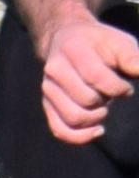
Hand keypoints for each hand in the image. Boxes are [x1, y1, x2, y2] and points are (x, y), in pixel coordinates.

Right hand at [42, 4, 138, 148]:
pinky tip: (98, 130)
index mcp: (72, 50)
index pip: (95, 77)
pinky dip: (80, 137)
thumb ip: (132, 58)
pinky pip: (60, 130)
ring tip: (104, 108)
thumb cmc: (99, 44)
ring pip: (74, 118)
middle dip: (107, 101)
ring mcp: (48, 89)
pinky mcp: (47, 105)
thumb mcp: (119, 42)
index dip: (117, 88)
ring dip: (96, 118)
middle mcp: (54, 70)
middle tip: (112, 94)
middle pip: (86, 100)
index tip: (127, 89)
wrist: (66, 40)